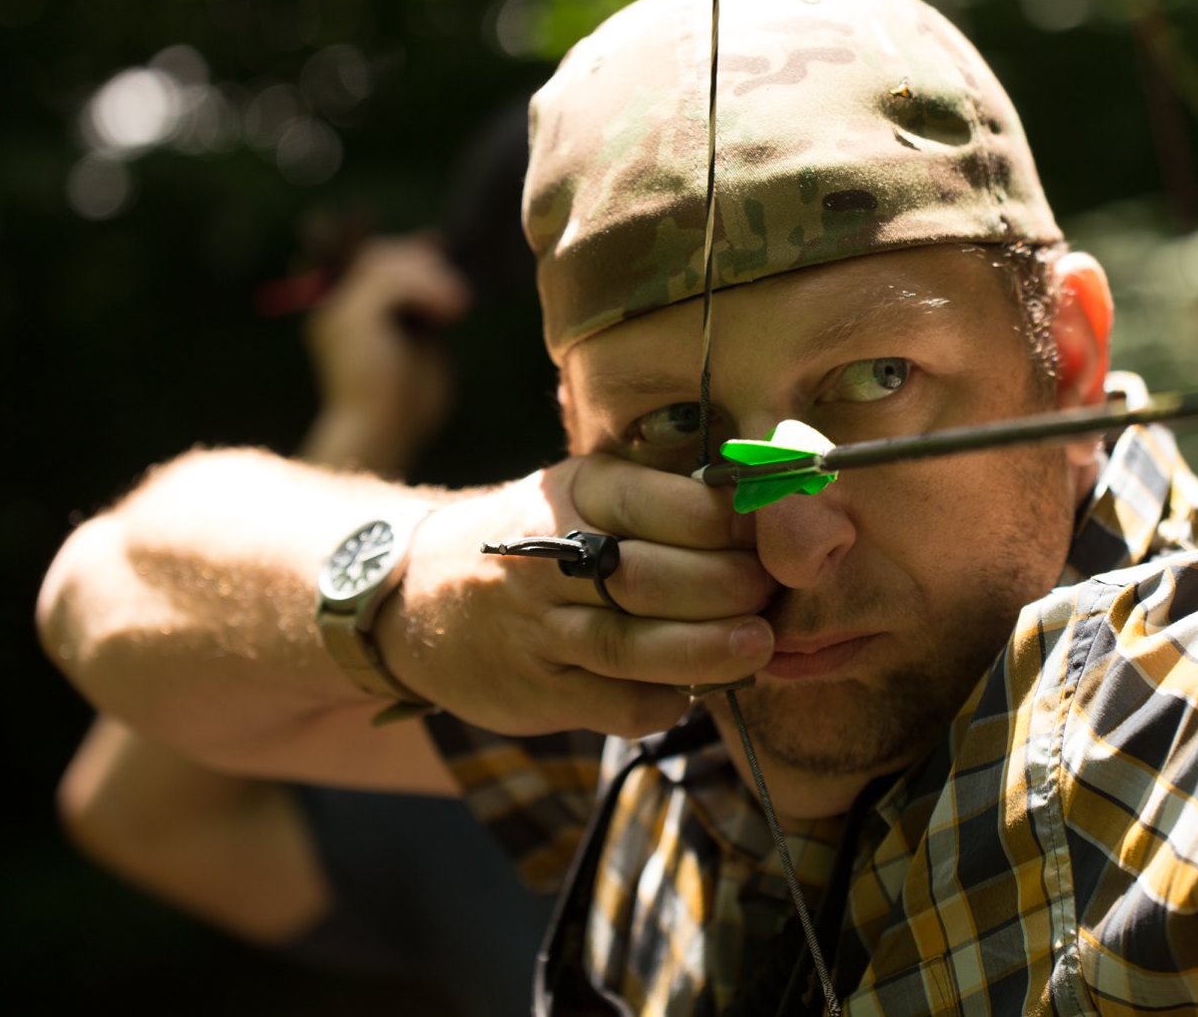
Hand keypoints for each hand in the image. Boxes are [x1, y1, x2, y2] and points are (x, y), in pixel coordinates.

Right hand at [300, 235, 469, 475]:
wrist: (384, 435)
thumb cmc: (406, 401)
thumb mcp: (422, 337)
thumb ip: (424, 297)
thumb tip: (434, 244)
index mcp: (343, 315)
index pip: (368, 259)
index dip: (405, 251)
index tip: (439, 250)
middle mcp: (332, 308)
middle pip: (376, 255)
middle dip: (422, 263)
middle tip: (458, 295)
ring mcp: (336, 310)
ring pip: (385, 263)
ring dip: (430, 277)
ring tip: (459, 305)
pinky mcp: (349, 317)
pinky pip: (391, 282)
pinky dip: (427, 290)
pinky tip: (451, 312)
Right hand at [378, 456, 776, 738]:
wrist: (416, 596)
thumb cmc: (538, 540)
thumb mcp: (585, 493)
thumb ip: (665, 503)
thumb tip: (775, 517)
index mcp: (580, 491)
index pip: (676, 506)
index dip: (740, 527)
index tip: (780, 541)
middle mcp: (553, 557)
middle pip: (660, 577)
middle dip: (732, 590)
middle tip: (773, 598)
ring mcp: (538, 628)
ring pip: (634, 645)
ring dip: (708, 650)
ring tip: (757, 646)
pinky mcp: (536, 691)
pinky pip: (615, 704)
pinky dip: (664, 701)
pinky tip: (688, 690)